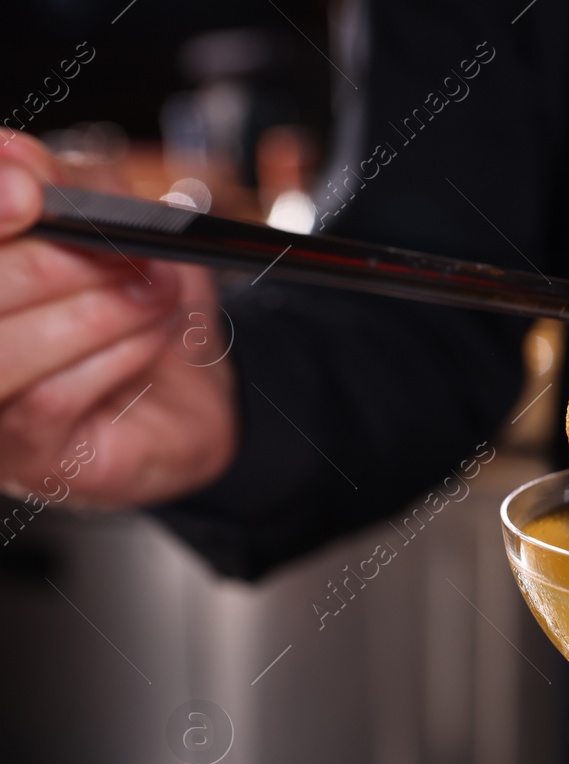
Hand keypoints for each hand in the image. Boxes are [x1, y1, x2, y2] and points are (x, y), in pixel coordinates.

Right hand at [0, 132, 235, 508]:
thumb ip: (60, 184)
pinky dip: (115, 355)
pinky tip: (152, 338)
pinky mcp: (25, 453)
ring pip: (3, 348)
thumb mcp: (110, 217)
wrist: (201, 386)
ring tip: (156, 291)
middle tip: (127, 248)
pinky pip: (49, 398)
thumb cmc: (139, 299)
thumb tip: (14, 159)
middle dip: (53, 261)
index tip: (29, 190)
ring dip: (96, 310)